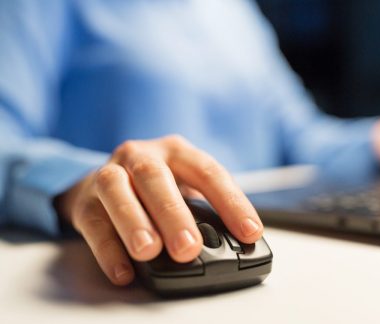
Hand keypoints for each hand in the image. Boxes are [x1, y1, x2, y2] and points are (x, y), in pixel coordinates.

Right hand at [55, 135, 262, 285]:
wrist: (104, 179)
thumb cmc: (157, 186)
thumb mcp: (185, 186)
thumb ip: (205, 210)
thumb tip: (233, 243)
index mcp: (177, 151)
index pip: (209, 172)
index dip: (231, 202)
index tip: (249, 232)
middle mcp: (143, 156)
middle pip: (156, 178)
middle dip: (173, 214)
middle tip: (188, 248)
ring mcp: (110, 173)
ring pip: (117, 190)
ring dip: (134, 222)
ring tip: (149, 252)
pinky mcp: (85, 200)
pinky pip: (93, 222)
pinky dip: (108, 249)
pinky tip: (124, 270)